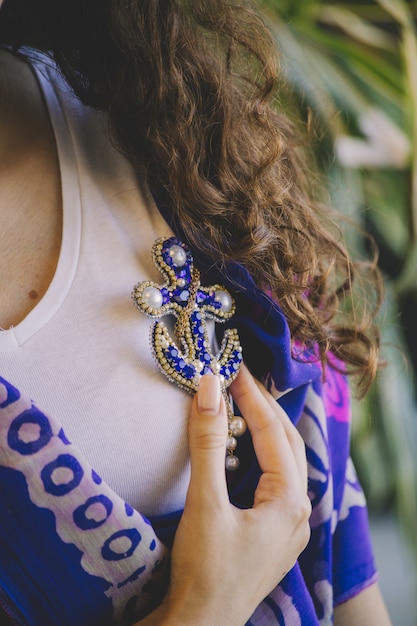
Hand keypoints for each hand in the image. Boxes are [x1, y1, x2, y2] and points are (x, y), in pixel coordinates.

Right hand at [140, 364, 310, 625]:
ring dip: (261, 430)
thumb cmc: (204, 570)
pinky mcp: (274, 533)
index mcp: (290, 500)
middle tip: (237, 379)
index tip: (232, 368)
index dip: (251, 396)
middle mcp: (298, 509)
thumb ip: (208, 443)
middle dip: (263, 408)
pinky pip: (273, 480)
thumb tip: (209, 388)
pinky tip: (240, 448)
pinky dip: (256, 455)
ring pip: (282, 461)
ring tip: (239, 404)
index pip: (273, 431)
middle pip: (286, 443)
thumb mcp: (205, 502)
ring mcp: (289, 524)